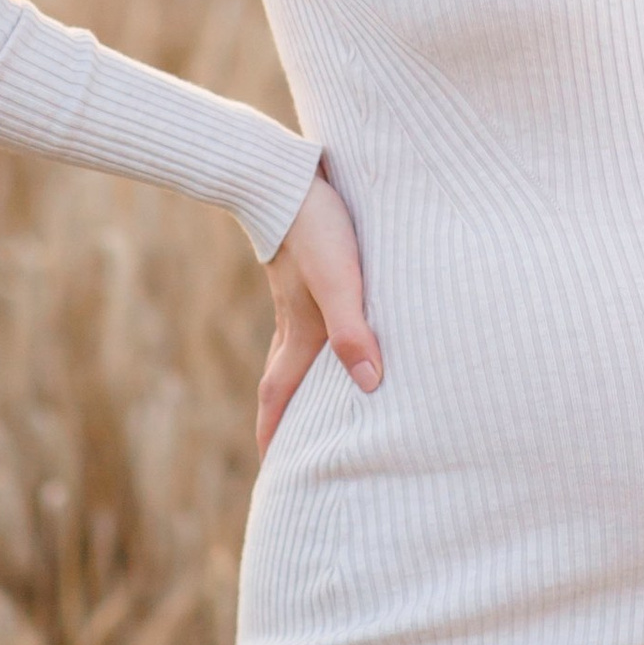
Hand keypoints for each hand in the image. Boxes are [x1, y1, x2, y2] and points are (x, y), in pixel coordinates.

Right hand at [259, 168, 381, 457]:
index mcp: (299, 332)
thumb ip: (354, 332)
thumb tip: (369, 385)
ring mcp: (299, 294)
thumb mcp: (341, 281)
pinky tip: (341, 329)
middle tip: (292, 449)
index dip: (276, 434)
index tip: (274, 470)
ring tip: (320, 400)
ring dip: (305, 379)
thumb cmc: (317, 227)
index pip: (280, 396)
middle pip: (286, 380)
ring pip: (300, 349)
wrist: (285, 174)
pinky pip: (314, 319)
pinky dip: (322, 340)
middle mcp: (295, 319)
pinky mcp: (310, 268)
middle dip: (287, 417)